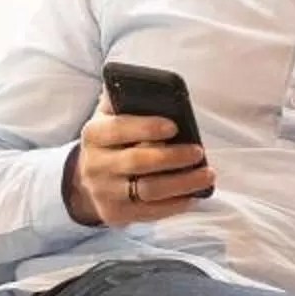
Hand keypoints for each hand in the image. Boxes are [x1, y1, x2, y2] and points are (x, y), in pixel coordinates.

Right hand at [64, 99, 214, 226]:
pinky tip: (194, 195)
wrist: (86, 179)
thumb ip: (122, 98)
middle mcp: (95, 165)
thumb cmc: (111, 141)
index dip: (146, 127)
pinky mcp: (116, 214)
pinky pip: (151, 212)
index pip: (118, 128)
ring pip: (148, 190)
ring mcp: (105, 192)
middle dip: (172, 157)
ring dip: (183, 183)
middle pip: (137, 162)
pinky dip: (176, 204)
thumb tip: (143, 81)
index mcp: (93, 134)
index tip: (174, 126)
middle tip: (199, 151)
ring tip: (208, 175)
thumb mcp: (108, 117)